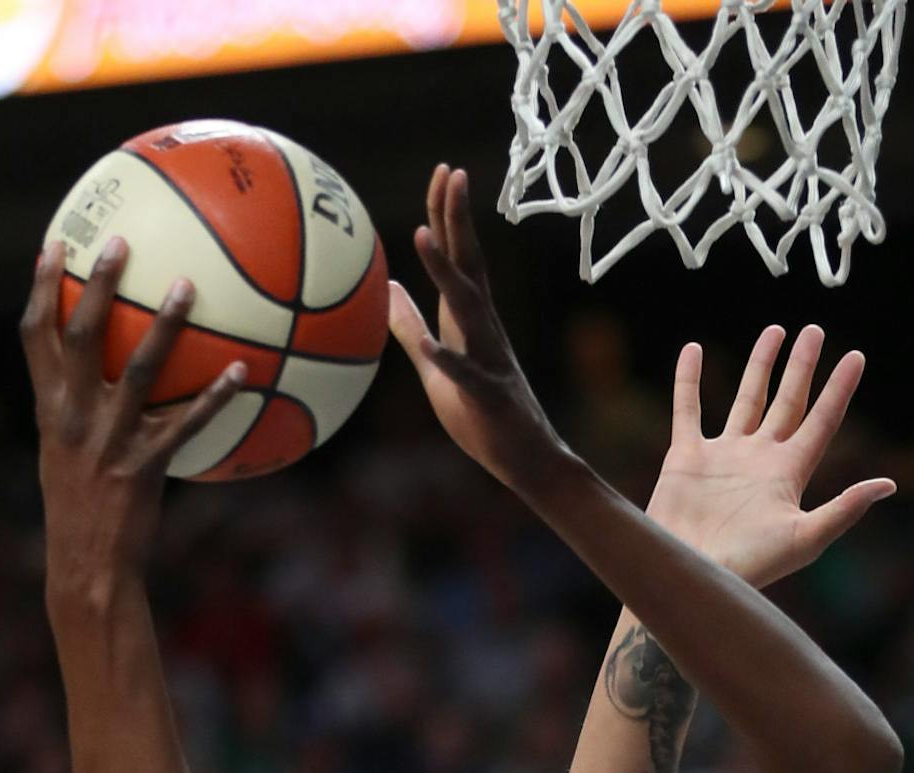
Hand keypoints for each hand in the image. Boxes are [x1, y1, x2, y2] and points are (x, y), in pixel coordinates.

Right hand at [20, 238, 246, 587]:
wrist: (86, 568)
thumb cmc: (82, 513)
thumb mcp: (65, 458)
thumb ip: (80, 414)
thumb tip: (110, 379)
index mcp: (48, 409)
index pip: (34, 336)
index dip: (41, 287)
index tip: (54, 245)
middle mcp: (72, 417)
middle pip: (81, 334)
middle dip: (96, 283)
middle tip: (120, 242)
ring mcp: (108, 440)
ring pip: (139, 369)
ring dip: (165, 324)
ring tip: (189, 286)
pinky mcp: (143, 467)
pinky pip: (185, 423)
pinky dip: (214, 397)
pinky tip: (242, 373)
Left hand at [388, 165, 567, 492]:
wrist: (526, 460)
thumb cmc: (480, 415)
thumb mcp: (434, 364)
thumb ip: (411, 326)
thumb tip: (387, 288)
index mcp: (470, 321)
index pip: (460, 257)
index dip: (449, 215)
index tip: (443, 171)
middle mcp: (485, 329)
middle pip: (471, 265)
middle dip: (459, 220)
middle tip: (452, 173)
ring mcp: (491, 360)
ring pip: (468, 309)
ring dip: (445, 274)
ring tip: (422, 237)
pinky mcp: (491, 396)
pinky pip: (468, 375)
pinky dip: (449, 359)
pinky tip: (431, 346)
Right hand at [648, 326, 895, 587]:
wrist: (694, 574)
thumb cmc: (751, 565)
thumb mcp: (807, 538)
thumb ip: (845, 509)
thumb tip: (889, 484)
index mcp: (789, 474)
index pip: (822, 421)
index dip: (839, 389)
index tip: (856, 356)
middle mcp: (759, 459)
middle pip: (787, 402)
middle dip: (802, 367)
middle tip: (815, 331)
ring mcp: (723, 456)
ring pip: (746, 399)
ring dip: (760, 366)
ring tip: (774, 332)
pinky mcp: (686, 458)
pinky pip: (688, 409)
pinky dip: (689, 380)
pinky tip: (693, 350)